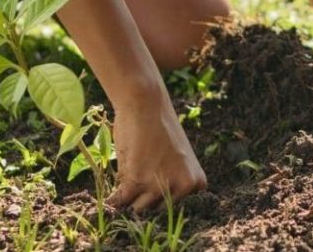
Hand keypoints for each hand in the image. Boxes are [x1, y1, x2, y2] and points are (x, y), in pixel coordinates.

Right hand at [105, 93, 206, 212]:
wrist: (145, 103)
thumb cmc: (159, 128)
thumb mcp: (175, 158)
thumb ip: (168, 184)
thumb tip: (144, 209)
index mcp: (196, 183)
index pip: (176, 208)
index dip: (163, 195)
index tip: (160, 178)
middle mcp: (183, 187)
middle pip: (157, 210)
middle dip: (146, 195)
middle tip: (144, 168)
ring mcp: (160, 185)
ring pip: (139, 208)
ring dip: (132, 193)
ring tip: (134, 167)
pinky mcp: (138, 180)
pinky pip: (122, 201)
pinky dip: (115, 198)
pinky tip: (117, 184)